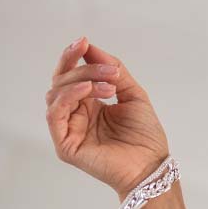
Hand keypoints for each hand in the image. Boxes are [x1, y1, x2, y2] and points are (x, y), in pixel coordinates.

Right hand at [45, 35, 171, 198]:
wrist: (151, 166)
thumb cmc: (145, 137)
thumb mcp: (133, 94)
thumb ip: (114, 70)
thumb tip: (90, 47)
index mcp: (89, 104)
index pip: (71, 75)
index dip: (74, 56)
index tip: (84, 42)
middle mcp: (76, 115)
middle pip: (62, 81)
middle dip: (83, 68)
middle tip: (108, 69)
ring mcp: (69, 130)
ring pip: (57, 94)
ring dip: (81, 81)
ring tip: (108, 86)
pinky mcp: (65, 144)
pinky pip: (55, 114)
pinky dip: (69, 96)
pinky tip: (88, 90)